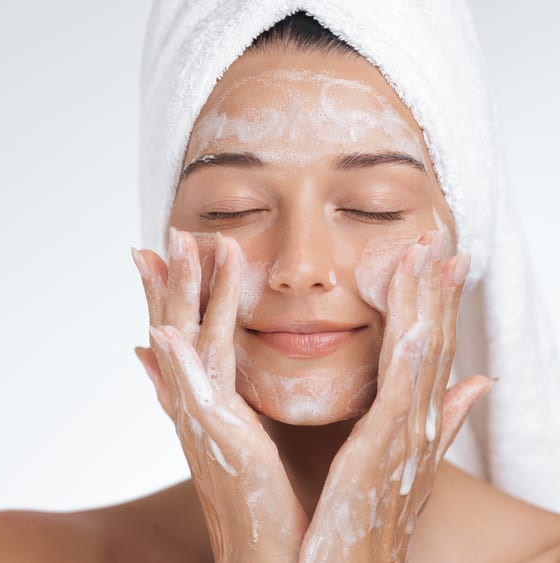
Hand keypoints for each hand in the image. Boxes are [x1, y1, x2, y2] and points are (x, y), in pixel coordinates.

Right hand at [132, 227, 307, 561]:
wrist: (271, 556)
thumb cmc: (267, 506)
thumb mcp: (241, 443)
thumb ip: (227, 400)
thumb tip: (203, 379)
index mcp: (209, 405)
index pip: (187, 335)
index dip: (174, 292)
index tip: (163, 250)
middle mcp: (197, 408)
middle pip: (175, 330)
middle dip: (170, 281)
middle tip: (167, 232)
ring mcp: (204, 423)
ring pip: (187, 346)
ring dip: (180, 296)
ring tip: (181, 248)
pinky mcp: (220, 443)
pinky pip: (198, 395)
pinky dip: (176, 365)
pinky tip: (162, 334)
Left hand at [299, 230, 492, 561]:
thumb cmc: (359, 527)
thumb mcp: (399, 469)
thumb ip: (438, 421)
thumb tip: (479, 384)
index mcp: (412, 427)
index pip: (427, 353)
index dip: (437, 304)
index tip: (438, 257)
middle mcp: (418, 428)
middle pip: (433, 345)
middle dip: (437, 289)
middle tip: (440, 234)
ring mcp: (407, 438)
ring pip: (423, 354)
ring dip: (428, 300)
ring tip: (428, 251)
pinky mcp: (384, 451)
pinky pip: (401, 386)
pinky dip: (410, 343)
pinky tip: (413, 311)